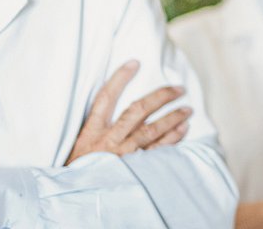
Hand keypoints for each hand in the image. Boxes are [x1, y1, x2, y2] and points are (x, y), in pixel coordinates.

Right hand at [66, 59, 192, 164]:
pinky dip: (172, 139)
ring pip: (152, 130)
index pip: (105, 98)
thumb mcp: (79, 147)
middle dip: (160, 96)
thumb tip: (114, 105)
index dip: (120, 78)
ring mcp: (123, 156)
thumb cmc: (76, 172)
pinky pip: (158, 152)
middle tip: (178, 88)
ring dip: (172, 117)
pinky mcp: (134, 170)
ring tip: (187, 109)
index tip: (134, 62)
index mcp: (91, 132)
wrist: (74, 200)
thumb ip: (97, 129)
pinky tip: (183, 130)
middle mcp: (109, 141)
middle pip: (138, 110)